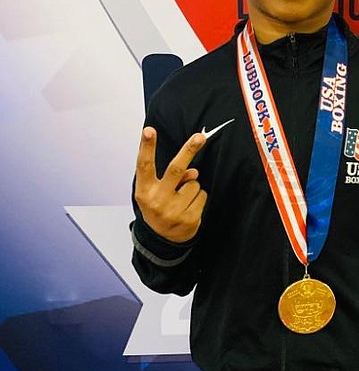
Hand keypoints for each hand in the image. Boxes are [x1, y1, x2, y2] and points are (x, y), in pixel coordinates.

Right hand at [134, 126, 207, 242]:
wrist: (162, 240)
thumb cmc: (158, 207)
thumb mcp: (155, 192)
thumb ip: (168, 178)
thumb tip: (193, 172)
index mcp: (144, 191)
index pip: (144, 165)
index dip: (146, 147)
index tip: (148, 130)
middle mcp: (157, 200)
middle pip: (176, 169)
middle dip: (189, 150)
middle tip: (200, 137)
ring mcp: (173, 211)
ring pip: (194, 184)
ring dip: (193, 186)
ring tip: (182, 199)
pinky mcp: (188, 219)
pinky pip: (202, 196)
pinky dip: (199, 198)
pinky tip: (189, 207)